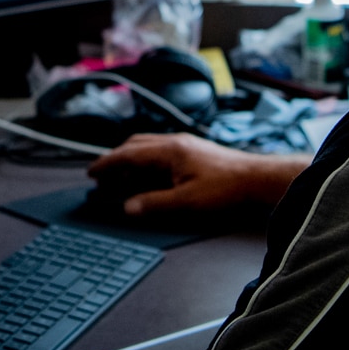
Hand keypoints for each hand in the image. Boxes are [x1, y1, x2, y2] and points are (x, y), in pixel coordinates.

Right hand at [85, 133, 305, 216]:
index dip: (107, 163)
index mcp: (169, 150)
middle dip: (115, 159)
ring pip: (148, 145)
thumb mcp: (186, 201)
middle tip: (102, 174)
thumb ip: (154, 203)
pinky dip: (146, 159)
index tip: (91, 172)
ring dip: (131, 158)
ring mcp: (185, 144)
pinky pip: (161, 149)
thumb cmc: (226, 188)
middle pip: (135, 145)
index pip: (128, 154)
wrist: (256, 178)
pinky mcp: (194, 150)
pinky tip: (149, 172)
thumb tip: (128, 207)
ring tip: (121, 174)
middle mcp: (175, 142)